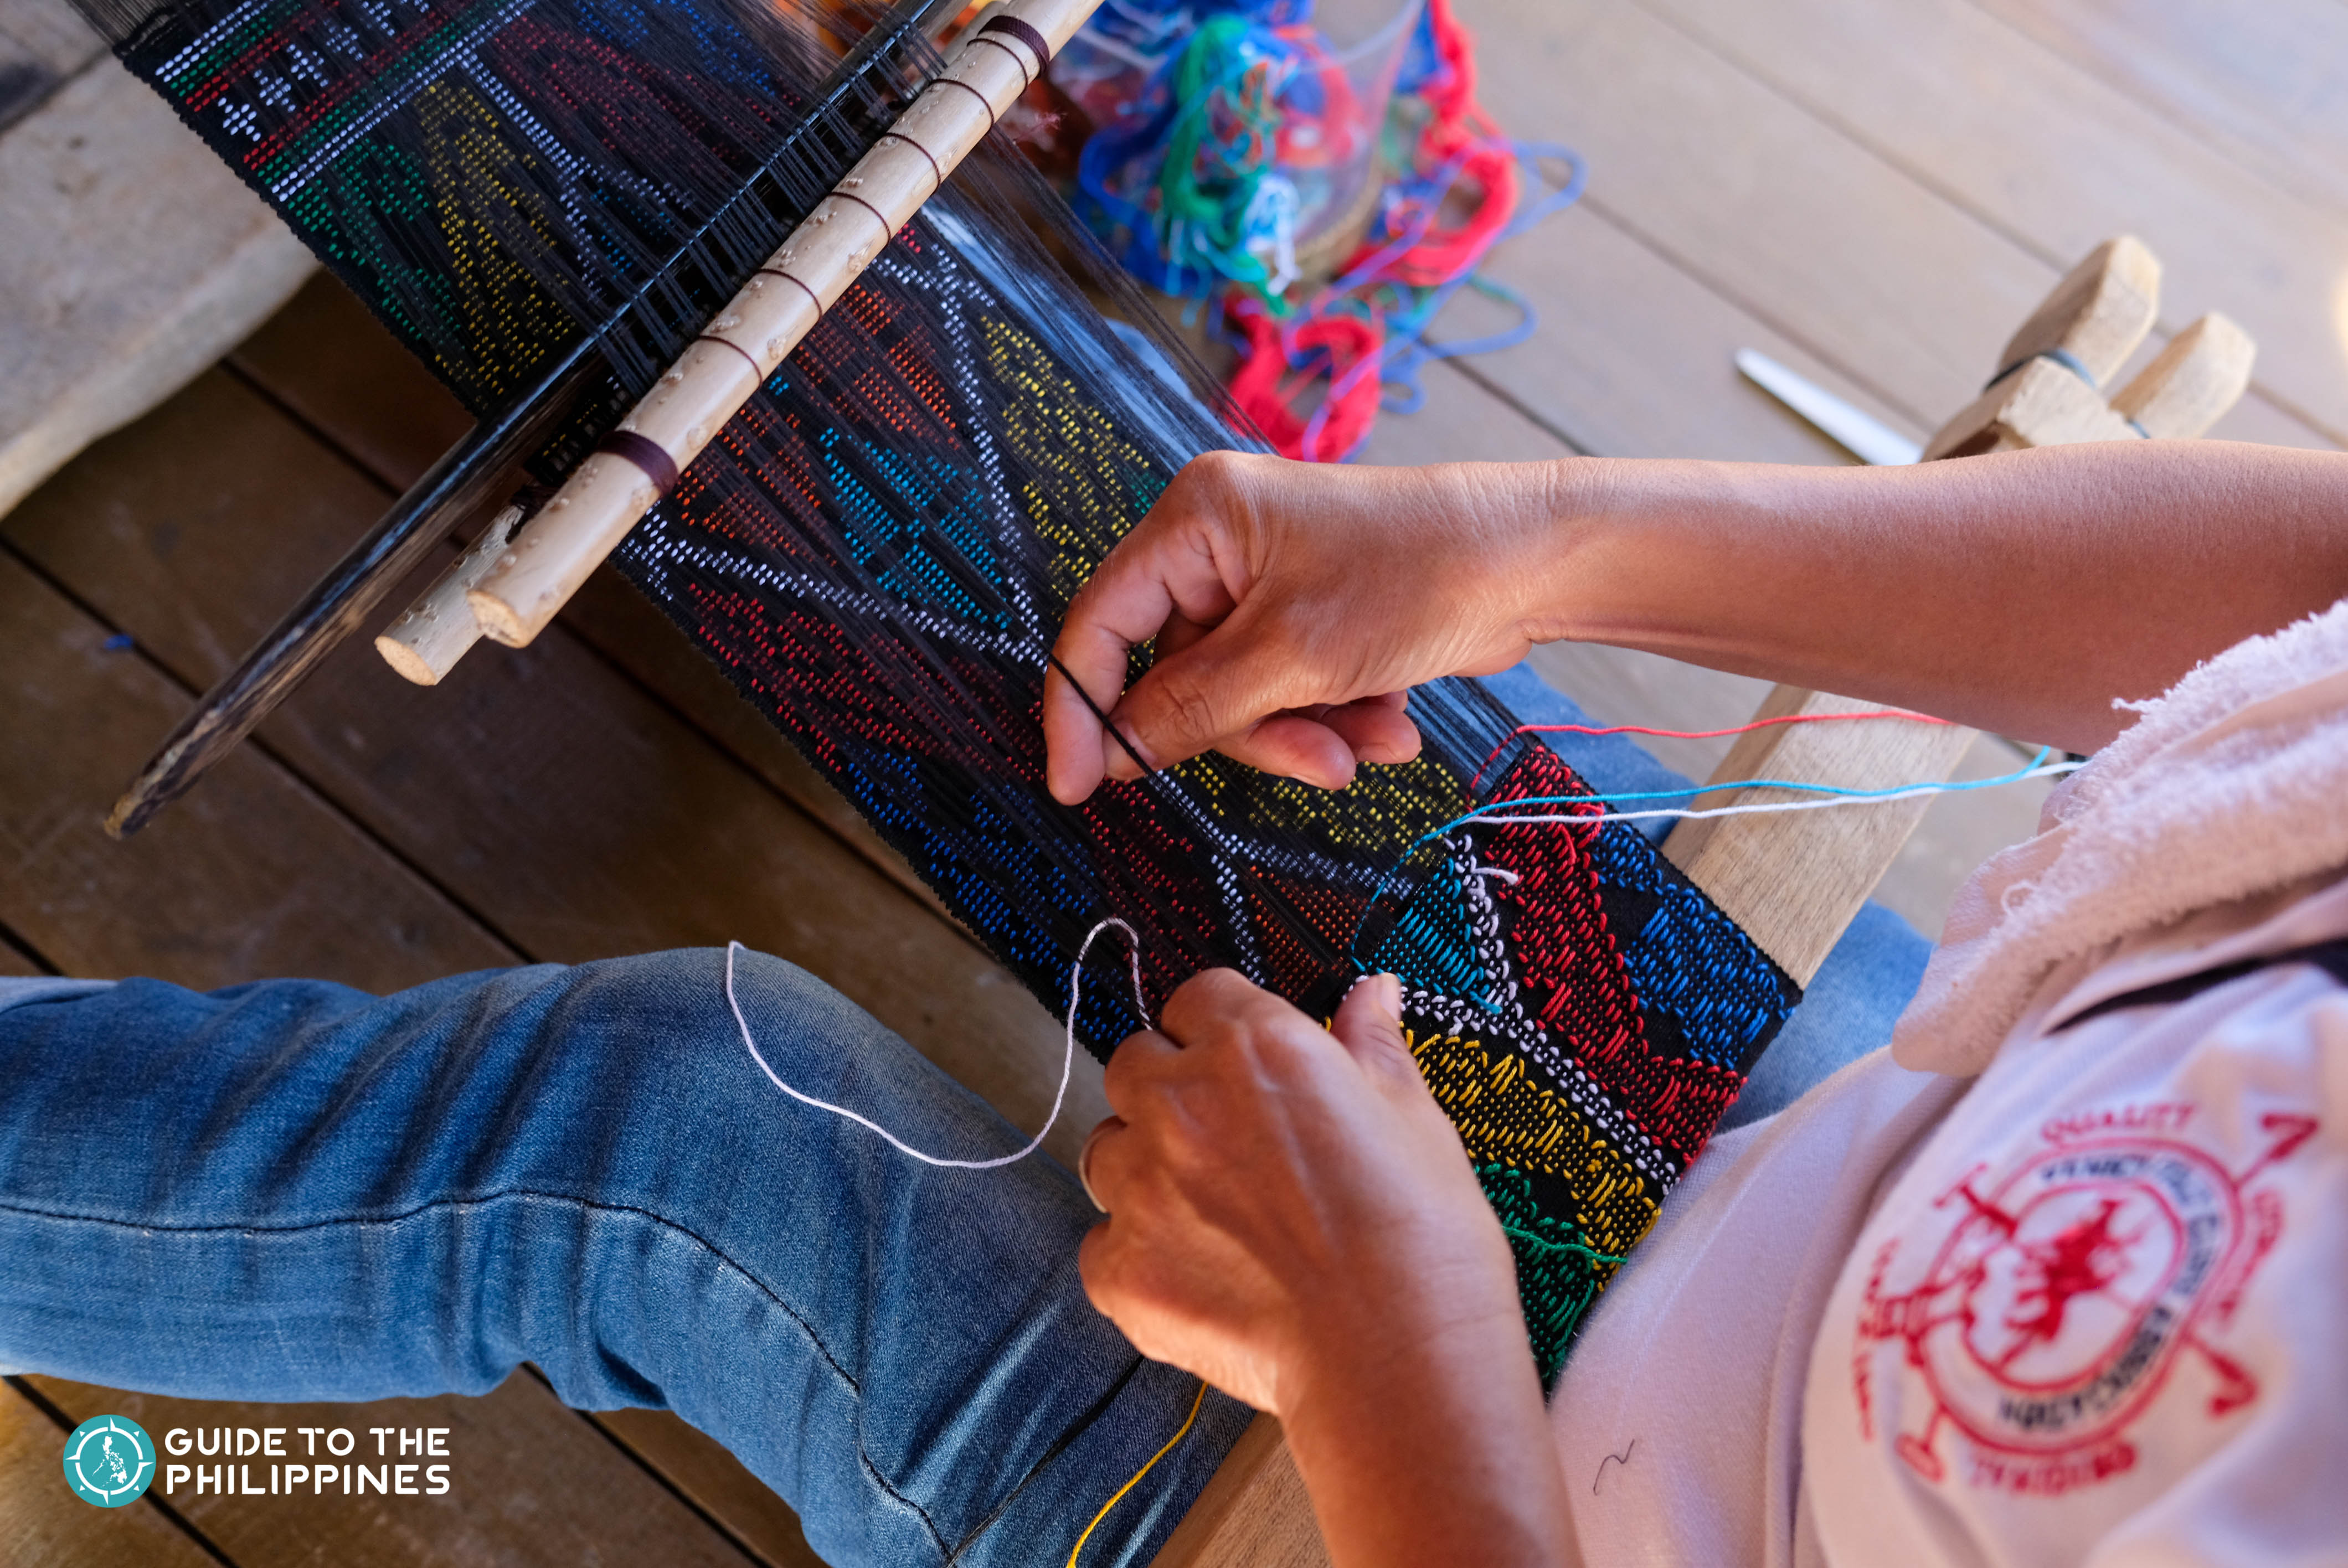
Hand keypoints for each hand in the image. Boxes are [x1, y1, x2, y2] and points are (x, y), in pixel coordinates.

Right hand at [1044, 452, 1571, 803]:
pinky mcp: (1311, 618)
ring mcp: (1268, 583)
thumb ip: (1191, 709)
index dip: (1082, 707)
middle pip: (1179, 676)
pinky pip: (1287, 693)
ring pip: (1238, 699)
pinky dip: (1334, 720)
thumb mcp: (1292, 656)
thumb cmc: (1420, 573)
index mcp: (1196, 521)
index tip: (1077, 786)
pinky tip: (1390, 723)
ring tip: (1372, 740)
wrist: (1534, 564)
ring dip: (1304, 734)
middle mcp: (1221, 545)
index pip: (1101, 622)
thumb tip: (1113, 754)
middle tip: (1316, 762)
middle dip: (1250, 731)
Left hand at [1077, 970, 1574, 1566]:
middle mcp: (1183, 1104)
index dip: (1218, 1029)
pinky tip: (1198, 1276)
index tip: (1240, 1061)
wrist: (1397, 1356)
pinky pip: (1100, 1244)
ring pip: (1104, 1149)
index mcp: (1254, 1048)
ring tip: (1209, 1212)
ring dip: (1141, 1167)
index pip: (1196, 998)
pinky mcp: (1122, 1269)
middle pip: (1133, 1063)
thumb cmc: (1418, 1240)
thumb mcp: (1414, 1118)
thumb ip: (1372, 1047)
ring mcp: (1142, 1187)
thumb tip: (1369, 995)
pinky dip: (1136, 1257)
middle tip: (1222, 1138)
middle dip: (1167, 1089)